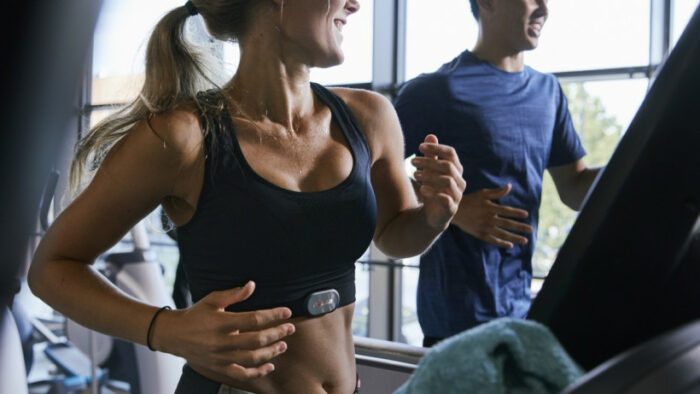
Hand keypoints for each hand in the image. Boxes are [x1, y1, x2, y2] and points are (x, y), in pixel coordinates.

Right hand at [154, 281, 294, 379]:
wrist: (174, 335)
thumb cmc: (196, 314)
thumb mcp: (212, 300)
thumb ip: (233, 294)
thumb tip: (252, 285)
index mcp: (221, 322)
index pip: (253, 319)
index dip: (273, 315)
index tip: (287, 312)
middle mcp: (221, 341)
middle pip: (256, 340)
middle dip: (277, 334)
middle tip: (290, 328)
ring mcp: (220, 357)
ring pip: (252, 358)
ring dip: (271, 352)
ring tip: (283, 345)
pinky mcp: (219, 368)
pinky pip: (242, 374)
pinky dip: (258, 372)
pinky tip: (270, 366)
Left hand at [411, 134, 466, 230]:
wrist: (432, 215)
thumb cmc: (432, 189)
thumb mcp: (430, 171)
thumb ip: (431, 155)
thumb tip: (430, 135)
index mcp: (456, 170)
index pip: (451, 153)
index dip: (436, 148)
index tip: (419, 146)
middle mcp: (460, 182)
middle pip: (448, 166)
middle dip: (429, 162)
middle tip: (412, 162)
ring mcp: (457, 196)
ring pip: (448, 181)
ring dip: (429, 176)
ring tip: (414, 175)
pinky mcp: (451, 209)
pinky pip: (446, 199)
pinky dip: (434, 193)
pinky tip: (422, 189)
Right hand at [452, 184, 532, 247]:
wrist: (454, 211)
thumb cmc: (470, 200)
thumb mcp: (483, 193)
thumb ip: (497, 192)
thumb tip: (509, 186)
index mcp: (490, 207)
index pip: (507, 211)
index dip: (517, 213)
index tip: (526, 215)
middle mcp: (489, 218)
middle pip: (508, 224)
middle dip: (520, 227)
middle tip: (531, 230)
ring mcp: (485, 227)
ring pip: (503, 234)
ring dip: (515, 237)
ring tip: (525, 240)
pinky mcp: (480, 234)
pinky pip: (493, 240)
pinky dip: (502, 243)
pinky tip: (510, 245)